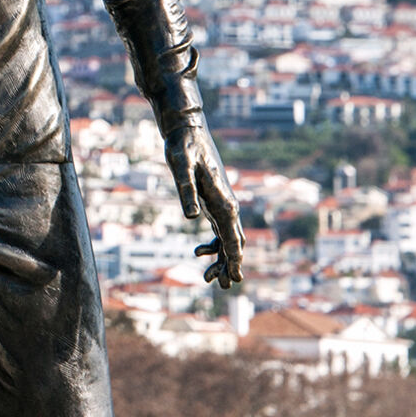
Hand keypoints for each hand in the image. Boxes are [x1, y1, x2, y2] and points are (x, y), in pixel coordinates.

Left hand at [167, 122, 244, 287]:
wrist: (186, 131)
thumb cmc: (182, 147)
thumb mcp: (180, 167)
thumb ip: (185, 191)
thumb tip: (192, 218)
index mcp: (224, 203)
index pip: (233, 239)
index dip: (234, 261)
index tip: (234, 279)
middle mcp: (228, 206)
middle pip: (235, 243)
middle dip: (230, 265)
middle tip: (222, 285)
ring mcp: (222, 204)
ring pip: (229, 239)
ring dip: (222, 258)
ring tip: (209, 278)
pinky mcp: (213, 201)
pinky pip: (220, 229)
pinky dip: (214, 244)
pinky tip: (199, 251)